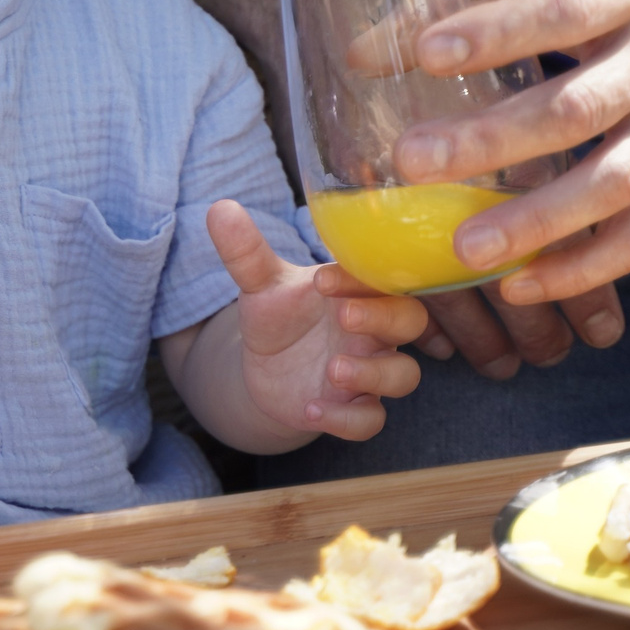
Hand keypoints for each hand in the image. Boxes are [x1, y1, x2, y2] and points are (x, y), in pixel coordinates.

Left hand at [211, 200, 426, 440]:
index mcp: (358, 291)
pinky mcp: (354, 408)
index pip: (380, 276)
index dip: (360, 280)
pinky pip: (371, 421)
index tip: (321, 281)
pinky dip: (347, 420)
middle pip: (410, 321)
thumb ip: (246, 252)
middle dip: (384, 318)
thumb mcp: (260, 285)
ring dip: (374, 373)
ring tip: (333, 369)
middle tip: (344, 317)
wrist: (267, 369)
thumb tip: (219, 208)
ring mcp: (369, 370)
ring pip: (403, 375)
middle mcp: (374, 330)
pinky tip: (311, 410)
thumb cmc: (278, 318)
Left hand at [392, 0, 629, 331]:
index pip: (564, 11)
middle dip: (494, 139)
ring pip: (612, 183)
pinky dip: (580, 269)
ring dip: (538, 220)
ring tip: (464, 246)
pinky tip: (518, 283)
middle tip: (412, 159)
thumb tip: (371, 47)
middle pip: (580, 107)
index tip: (425, 53)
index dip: (495, 32)